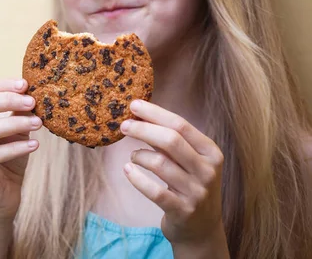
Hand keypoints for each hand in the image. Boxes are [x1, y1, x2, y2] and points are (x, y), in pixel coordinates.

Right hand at [0, 79, 40, 221]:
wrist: (3, 198)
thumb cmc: (9, 160)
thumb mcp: (17, 132)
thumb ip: (19, 113)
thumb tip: (32, 92)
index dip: (0, 85)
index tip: (25, 84)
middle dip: (6, 99)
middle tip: (32, 101)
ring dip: (14, 123)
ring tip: (38, 123)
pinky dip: (15, 148)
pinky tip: (34, 145)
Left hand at [120, 100, 225, 246]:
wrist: (202, 228)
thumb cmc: (189, 184)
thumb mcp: (188, 161)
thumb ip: (169, 140)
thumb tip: (138, 115)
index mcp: (211, 152)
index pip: (181, 125)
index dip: (155, 113)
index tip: (134, 105)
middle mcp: (207, 170)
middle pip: (171, 140)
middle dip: (143, 129)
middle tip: (124, 125)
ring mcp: (196, 192)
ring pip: (160, 164)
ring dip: (139, 155)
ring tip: (133, 156)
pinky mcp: (182, 211)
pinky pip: (154, 191)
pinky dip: (136, 178)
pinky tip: (128, 170)